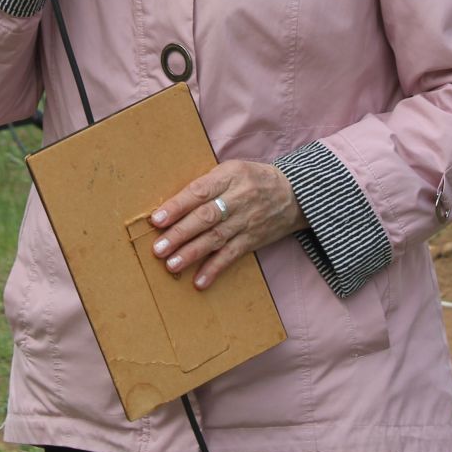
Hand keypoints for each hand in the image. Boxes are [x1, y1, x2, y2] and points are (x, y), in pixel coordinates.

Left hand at [148, 160, 308, 290]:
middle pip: (206, 217)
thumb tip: (172, 207)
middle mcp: (238, 198)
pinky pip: (232, 256)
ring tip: (171, 264)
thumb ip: (206, 184)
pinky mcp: (253, 240)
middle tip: (158, 248)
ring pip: (216, 238)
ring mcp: (246, 221)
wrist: (295, 194)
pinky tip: (199, 281)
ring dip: (192, 253)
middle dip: (180, 233)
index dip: (177, 206)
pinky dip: (215, 269)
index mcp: (229, 176)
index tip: (157, 220)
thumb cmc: (252, 180)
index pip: (200, 192)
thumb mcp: (231, 170)